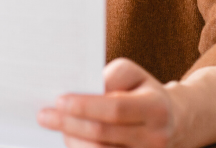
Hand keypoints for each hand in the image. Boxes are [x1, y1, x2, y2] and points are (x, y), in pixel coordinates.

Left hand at [37, 58, 173, 147]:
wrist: (171, 120)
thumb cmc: (142, 92)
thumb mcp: (132, 74)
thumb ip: (110, 77)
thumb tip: (83, 90)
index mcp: (156, 108)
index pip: (116, 109)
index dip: (85, 106)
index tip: (59, 101)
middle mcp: (155, 137)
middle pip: (103, 134)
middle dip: (69, 124)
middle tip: (44, 115)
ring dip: (72, 140)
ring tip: (57, 127)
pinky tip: (70, 140)